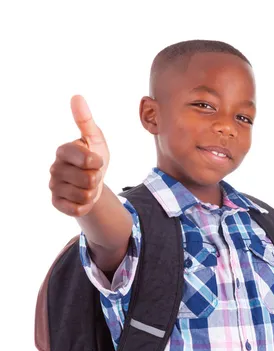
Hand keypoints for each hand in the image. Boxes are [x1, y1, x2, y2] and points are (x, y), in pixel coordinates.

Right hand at [49, 95, 109, 216]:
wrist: (92, 184)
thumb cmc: (94, 158)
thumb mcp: (96, 140)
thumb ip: (86, 121)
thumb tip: (76, 97)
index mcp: (63, 150)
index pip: (88, 160)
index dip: (98, 163)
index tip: (96, 161)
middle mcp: (54, 168)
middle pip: (89, 180)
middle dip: (97, 180)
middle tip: (92, 175)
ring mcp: (53, 186)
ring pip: (85, 196)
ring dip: (92, 193)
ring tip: (87, 187)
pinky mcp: (56, 203)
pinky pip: (78, 209)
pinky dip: (85, 206)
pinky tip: (81, 198)